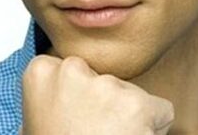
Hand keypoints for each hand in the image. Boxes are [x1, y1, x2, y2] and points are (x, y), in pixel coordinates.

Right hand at [20, 55, 174, 134]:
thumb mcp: (35, 124)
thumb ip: (52, 97)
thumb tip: (62, 90)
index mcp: (42, 72)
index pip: (74, 70)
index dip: (79, 101)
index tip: (71, 122)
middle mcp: (72, 70)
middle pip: (107, 79)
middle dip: (107, 104)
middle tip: (90, 134)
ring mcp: (106, 86)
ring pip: (134, 96)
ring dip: (128, 119)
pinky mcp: (137, 105)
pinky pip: (162, 111)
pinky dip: (154, 129)